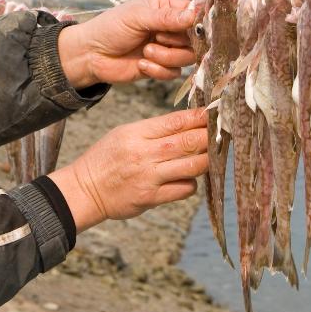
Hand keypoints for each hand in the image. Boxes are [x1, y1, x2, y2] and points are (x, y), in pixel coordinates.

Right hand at [48, 108, 207, 233]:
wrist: (85, 189)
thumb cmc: (107, 159)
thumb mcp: (124, 134)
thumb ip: (154, 130)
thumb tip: (189, 123)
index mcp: (136, 133)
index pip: (176, 120)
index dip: (200, 117)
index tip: (215, 113)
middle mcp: (144, 153)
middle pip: (189, 141)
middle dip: (211, 136)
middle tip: (225, 133)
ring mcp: (149, 177)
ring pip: (193, 165)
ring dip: (207, 160)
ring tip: (210, 156)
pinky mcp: (151, 198)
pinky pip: (185, 189)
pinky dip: (192, 183)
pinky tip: (187, 178)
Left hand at [57, 0, 197, 87]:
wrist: (91, 55)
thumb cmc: (111, 28)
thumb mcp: (137, 17)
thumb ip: (167, 17)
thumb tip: (194, 14)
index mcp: (167, 9)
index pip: (195, 12)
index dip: (197, 21)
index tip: (192, 27)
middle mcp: (171, 29)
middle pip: (195, 39)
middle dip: (176, 41)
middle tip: (156, 37)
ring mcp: (167, 49)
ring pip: (186, 57)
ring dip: (166, 56)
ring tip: (146, 52)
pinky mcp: (160, 68)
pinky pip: (174, 73)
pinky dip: (158, 70)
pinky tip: (141, 64)